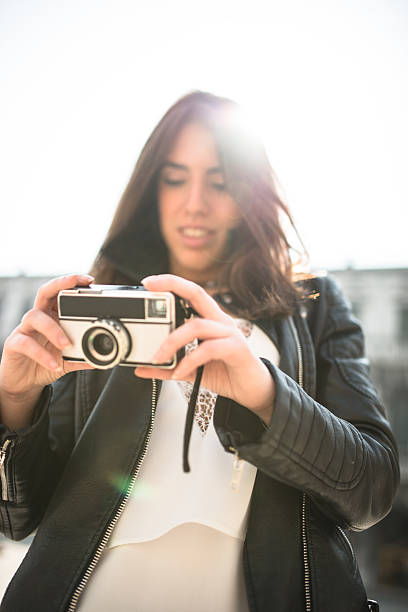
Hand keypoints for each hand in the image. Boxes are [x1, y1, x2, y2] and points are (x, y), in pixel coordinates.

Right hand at [0, 274, 94, 428]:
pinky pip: (26, 343)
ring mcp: (24, 329)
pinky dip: (42, 354)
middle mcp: (39, 317)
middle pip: (45, 292)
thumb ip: (84, 356)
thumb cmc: (45, 363)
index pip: (61, 293)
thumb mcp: (69, 360)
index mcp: (53, 316)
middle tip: (77, 289)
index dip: (72, 283)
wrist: (24, 382)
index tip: (90, 280)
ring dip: (53, 329)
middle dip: (60, 285)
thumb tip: (105, 358)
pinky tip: (54, 364)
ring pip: (35, 316)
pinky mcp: (14, 344)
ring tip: (66, 345)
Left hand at [134, 275, 274, 424]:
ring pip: (197, 325)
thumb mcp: (190, 370)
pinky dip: (189, 361)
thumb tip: (141, 368)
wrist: (253, 391)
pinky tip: (179, 373)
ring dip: (172, 341)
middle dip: (173, 286)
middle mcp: (221, 321)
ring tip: (158, 357)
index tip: (149, 282)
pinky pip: (208, 349)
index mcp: (210, 320)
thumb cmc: (225, 373)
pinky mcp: (236, 349)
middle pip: (198, 293)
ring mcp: (230, 333)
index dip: (172, 283)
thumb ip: (168, 367)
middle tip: (149, 289)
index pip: (191, 293)